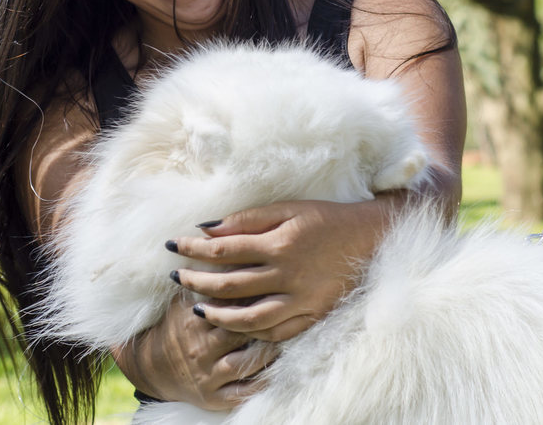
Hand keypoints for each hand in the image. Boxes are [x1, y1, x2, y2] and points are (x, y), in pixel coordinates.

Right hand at [111, 292, 278, 409]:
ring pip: (245, 361)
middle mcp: (201, 346)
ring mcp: (208, 373)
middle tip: (291, 304)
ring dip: (269, 350)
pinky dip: (262, 383)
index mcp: (193, 317)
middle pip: (239, 329)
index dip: (252, 289)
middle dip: (265, 317)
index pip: (227, 300)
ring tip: (290, 336)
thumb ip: (204, 276)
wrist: (151, 366)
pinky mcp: (213, 397)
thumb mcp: (182, 298)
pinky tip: (280, 371)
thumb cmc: (177, 323)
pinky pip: (242, 392)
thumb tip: (220, 240)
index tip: (275, 277)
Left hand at [170, 198, 394, 341]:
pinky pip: (275, 333)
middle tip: (176, 278)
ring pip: (248, 318)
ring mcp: (301, 300)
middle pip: (229, 285)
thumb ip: (248, 219)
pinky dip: (249, 331)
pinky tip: (234, 322)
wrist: (369, 239)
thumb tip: (207, 228)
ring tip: (198, 308)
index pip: (224, 249)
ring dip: (218, 314)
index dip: (194, 249)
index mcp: (280, 243)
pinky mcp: (312, 316)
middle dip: (196, 281)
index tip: (173, 246)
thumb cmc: (325, 219)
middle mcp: (288, 274)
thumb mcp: (288, 209)